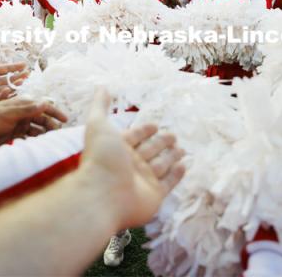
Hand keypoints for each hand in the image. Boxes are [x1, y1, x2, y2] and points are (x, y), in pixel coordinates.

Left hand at [0, 43, 27, 105]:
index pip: (7, 68)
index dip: (16, 67)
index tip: (25, 64)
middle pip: (9, 79)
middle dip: (19, 77)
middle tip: (28, 74)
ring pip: (6, 88)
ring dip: (14, 86)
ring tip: (22, 82)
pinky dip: (3, 94)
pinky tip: (9, 89)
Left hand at [0, 96, 67, 145]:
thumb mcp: (9, 113)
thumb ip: (27, 109)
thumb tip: (45, 103)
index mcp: (23, 104)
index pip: (43, 106)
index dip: (55, 112)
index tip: (65, 119)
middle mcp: (24, 113)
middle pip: (43, 119)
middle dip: (52, 125)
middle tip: (58, 135)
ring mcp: (21, 124)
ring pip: (38, 128)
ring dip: (46, 133)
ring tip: (52, 141)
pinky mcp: (17, 135)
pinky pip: (31, 137)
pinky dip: (37, 140)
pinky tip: (42, 145)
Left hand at [81, 89, 184, 229]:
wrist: (103, 194)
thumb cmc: (101, 157)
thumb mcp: (98, 123)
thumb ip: (100, 105)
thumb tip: (102, 86)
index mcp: (118, 148)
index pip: (135, 136)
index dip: (144, 130)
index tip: (155, 125)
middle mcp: (131, 164)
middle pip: (150, 149)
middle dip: (161, 142)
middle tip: (173, 136)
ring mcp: (143, 181)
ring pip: (161, 165)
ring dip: (171, 156)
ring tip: (181, 149)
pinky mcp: (155, 196)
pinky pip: (168, 183)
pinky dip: (176, 175)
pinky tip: (183, 167)